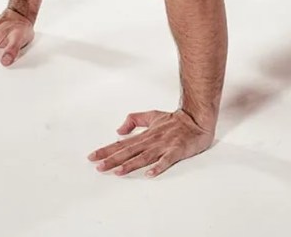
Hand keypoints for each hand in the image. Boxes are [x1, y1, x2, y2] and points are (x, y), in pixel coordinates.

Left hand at [87, 109, 214, 177]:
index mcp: (145, 134)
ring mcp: (164, 146)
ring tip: (117, 172)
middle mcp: (152, 140)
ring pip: (144, 156)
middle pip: (129, 151)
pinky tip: (150, 174)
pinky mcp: (177, 150)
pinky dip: (158, 167)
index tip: (92, 157)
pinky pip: (167, 160)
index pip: (122, 143)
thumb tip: (119, 130)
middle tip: (98, 167)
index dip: (107, 150)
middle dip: (113, 159)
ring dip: (130, 164)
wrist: (197, 118)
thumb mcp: (152, 115)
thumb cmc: (175, 120)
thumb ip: (134, 120)